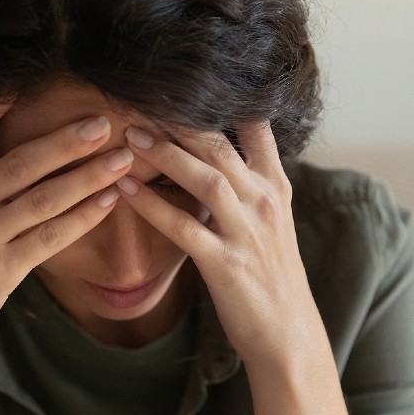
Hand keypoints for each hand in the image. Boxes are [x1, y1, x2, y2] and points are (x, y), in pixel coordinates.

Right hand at [0, 102, 133, 371]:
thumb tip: (12, 164)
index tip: (23, 85)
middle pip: (20, 161)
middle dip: (68, 140)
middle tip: (103, 122)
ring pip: (44, 197)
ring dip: (89, 175)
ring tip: (122, 159)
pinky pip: (51, 236)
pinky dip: (84, 216)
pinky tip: (109, 201)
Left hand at [116, 122, 320, 364]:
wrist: (288, 333)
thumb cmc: (271, 277)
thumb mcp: (271, 222)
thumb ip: (250, 184)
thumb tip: (216, 153)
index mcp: (275, 188)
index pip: (256, 128)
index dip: (223, 100)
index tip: (186, 81)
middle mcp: (264, 203)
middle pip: (222, 147)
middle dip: (181, 121)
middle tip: (142, 100)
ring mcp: (246, 233)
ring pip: (206, 179)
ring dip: (166, 154)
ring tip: (130, 136)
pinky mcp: (226, 265)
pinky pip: (184, 228)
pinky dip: (153, 206)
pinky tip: (125, 191)